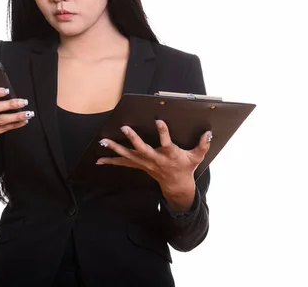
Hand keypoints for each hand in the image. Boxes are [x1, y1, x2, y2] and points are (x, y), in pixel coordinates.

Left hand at [96, 120, 212, 188]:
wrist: (176, 185)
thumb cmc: (186, 167)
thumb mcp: (197, 157)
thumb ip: (203, 145)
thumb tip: (208, 133)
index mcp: (170, 155)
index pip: (167, 143)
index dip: (163, 133)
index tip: (159, 121)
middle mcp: (155, 159)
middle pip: (142, 149)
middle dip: (133, 139)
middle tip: (124, 128)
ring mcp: (145, 163)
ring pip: (128, 156)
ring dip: (115, 148)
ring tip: (103, 141)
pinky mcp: (139, 165)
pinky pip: (123, 163)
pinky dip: (111, 161)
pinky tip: (99, 160)